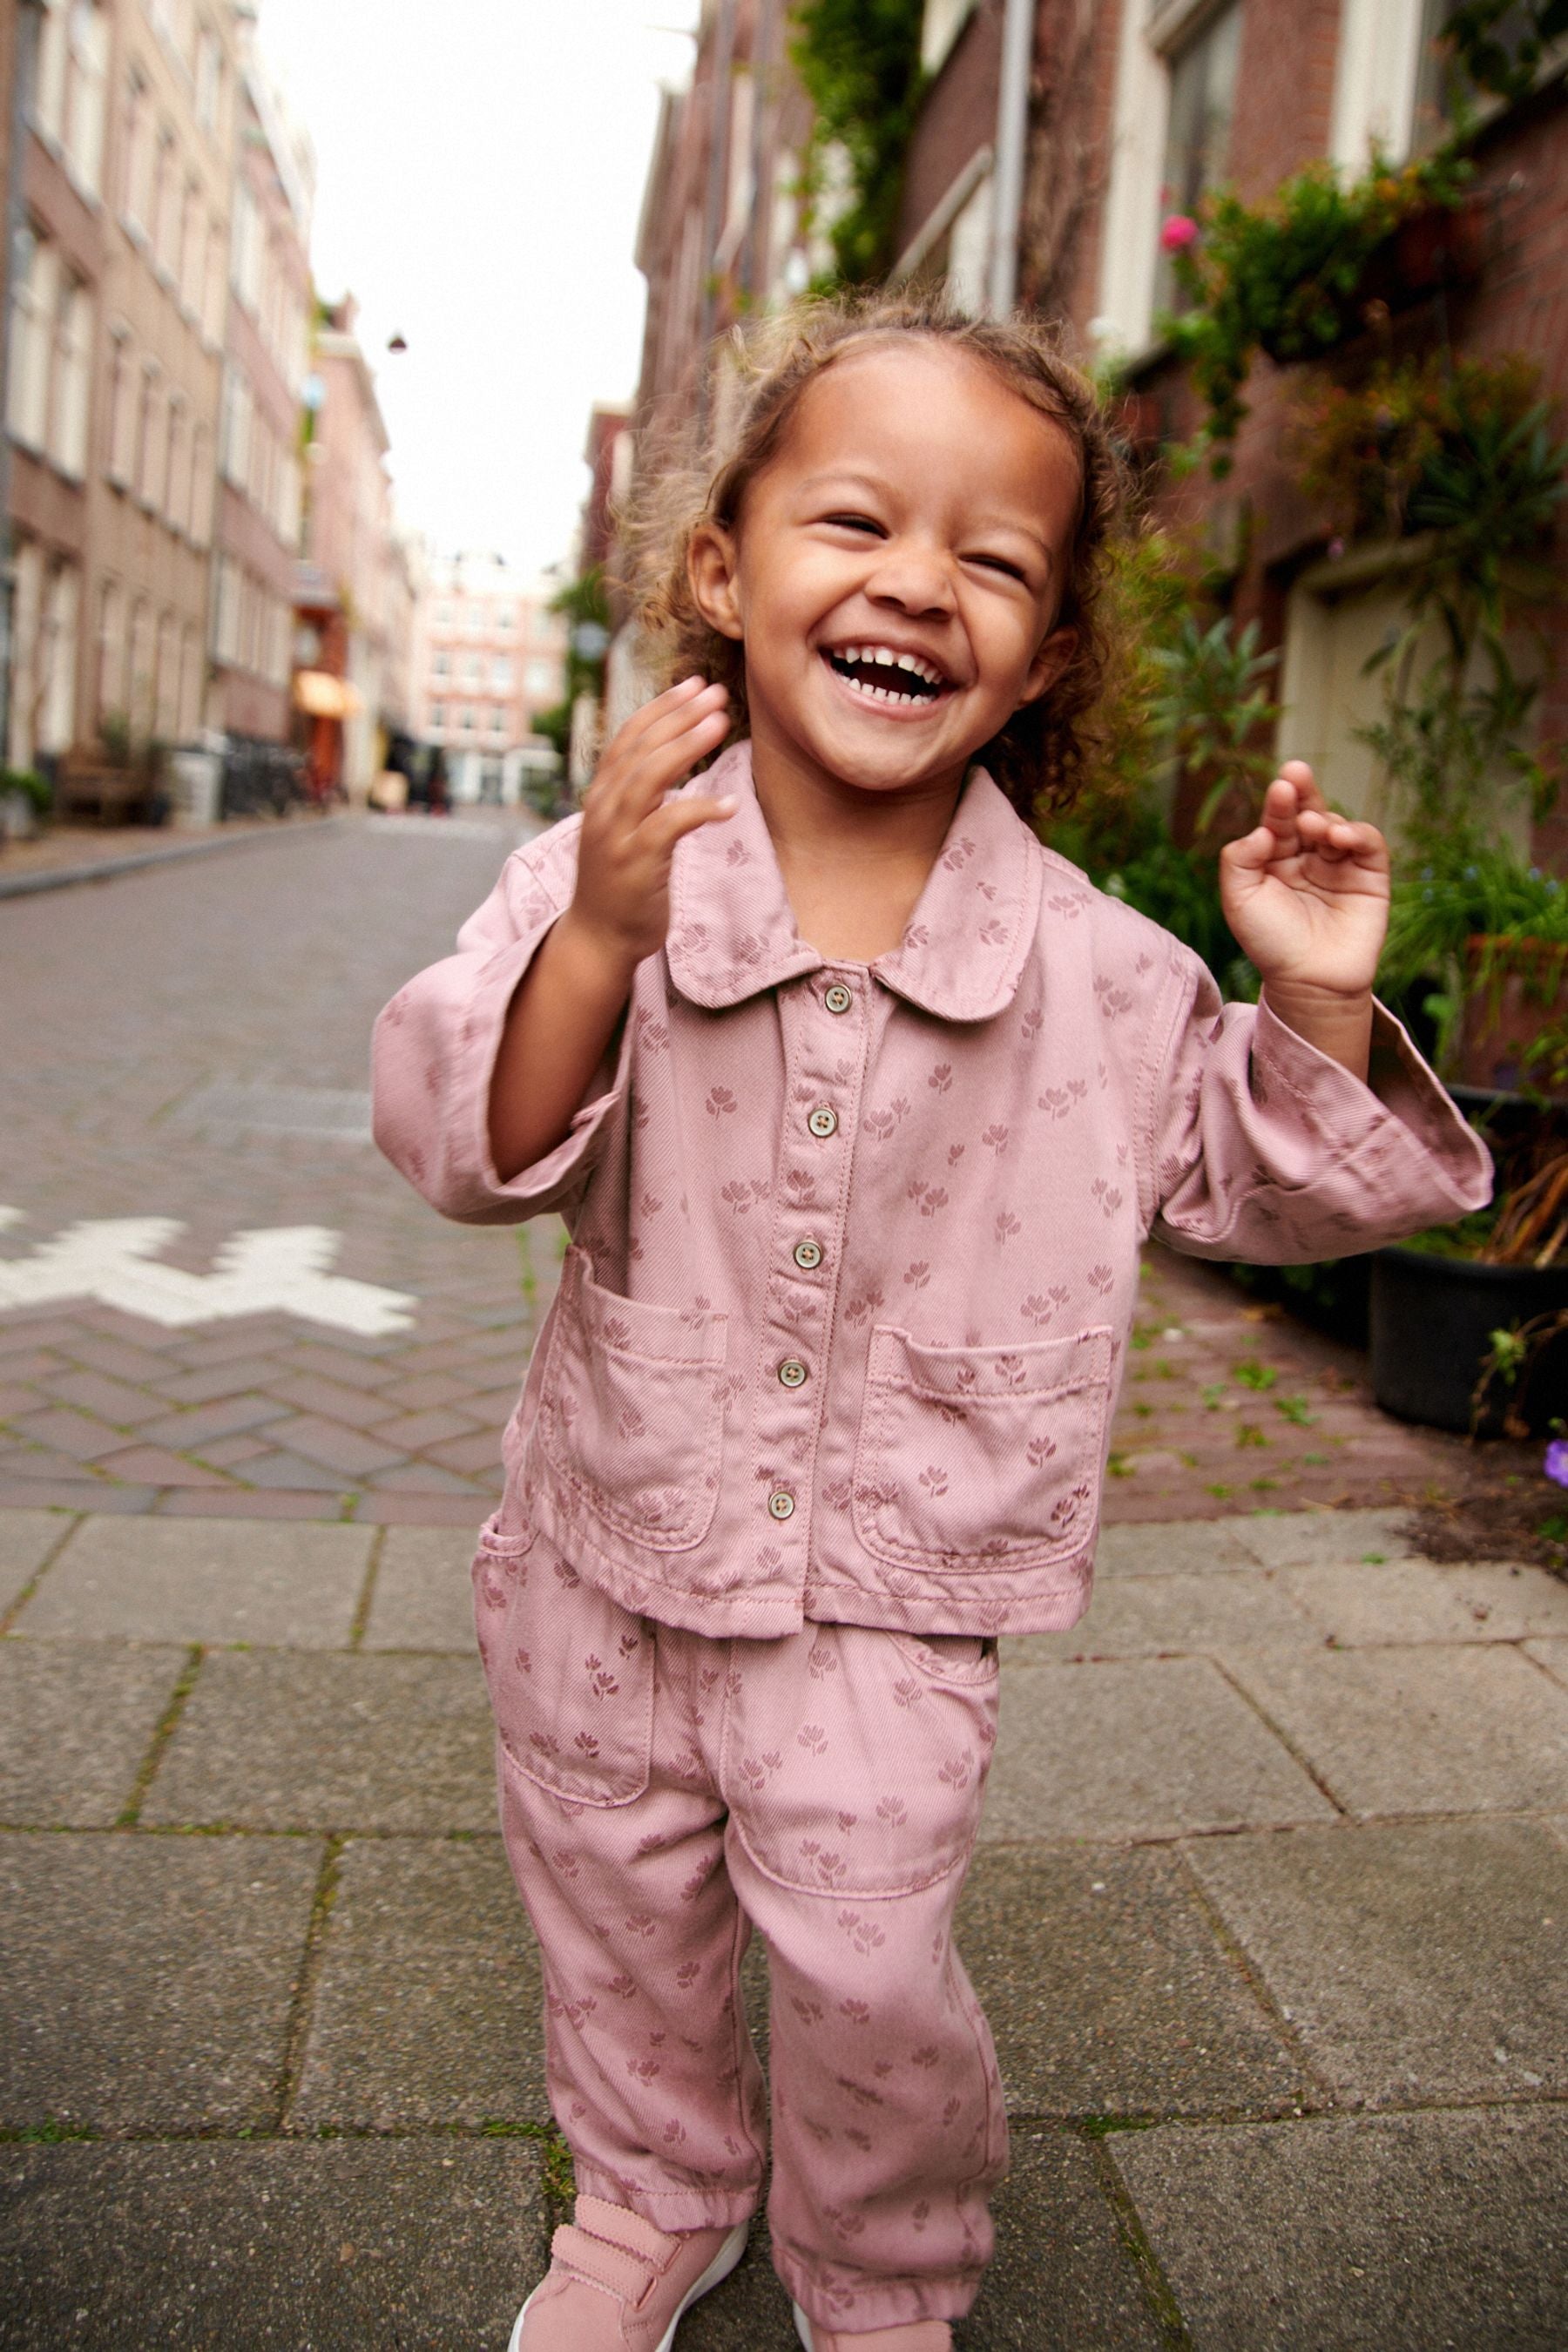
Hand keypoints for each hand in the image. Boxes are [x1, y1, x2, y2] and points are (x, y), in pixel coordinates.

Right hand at [567, 677, 733, 972]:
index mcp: (602, 795)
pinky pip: (669, 826)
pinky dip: (698, 810)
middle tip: (716, 693)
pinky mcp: (636, 864)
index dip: (661, 707)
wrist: (599, 938)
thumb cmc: (620, 883)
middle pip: (641, 748)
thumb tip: (673, 757)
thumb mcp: (625, 828)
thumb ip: (641, 794)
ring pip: (649, 778)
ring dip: (687, 747)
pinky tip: (729, 805)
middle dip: (679, 716)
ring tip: (720, 723)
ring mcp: (617, 835)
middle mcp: (604, 808)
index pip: (629, 737)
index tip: (694, 684)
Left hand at [1220, 762, 1389, 1000]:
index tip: (1279, 789)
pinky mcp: (1370, 876)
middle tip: (1296, 773)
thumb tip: (1261, 829)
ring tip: (1315, 827)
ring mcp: (1339, 865)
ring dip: (1326, 817)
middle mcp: (1307, 858)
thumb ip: (1239, 859)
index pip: (1277, 821)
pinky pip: (1368, 843)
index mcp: (1274, 859)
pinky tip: (1339, 837)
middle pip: (1307, 812)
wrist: (1309, 982)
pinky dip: (1356, 833)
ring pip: (1336, 824)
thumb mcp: (1239, 900)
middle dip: (1302, 791)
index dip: (1278, 803)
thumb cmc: (1270, 943)